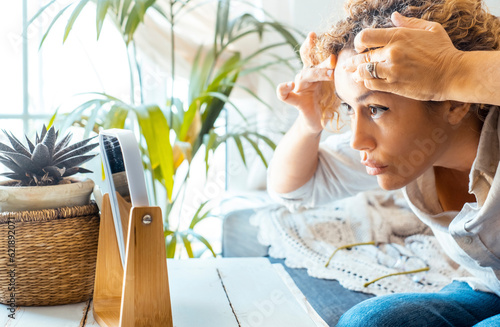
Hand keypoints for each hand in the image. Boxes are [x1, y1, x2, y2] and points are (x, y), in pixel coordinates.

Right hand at [276, 32, 335, 133]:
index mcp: (315, 71)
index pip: (310, 53)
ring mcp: (300, 88)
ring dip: (317, 72)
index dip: (310, 43)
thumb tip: (350, 64)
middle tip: (334, 59)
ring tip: (330, 74)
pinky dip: (283, 89)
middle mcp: (305, 77)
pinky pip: (284, 95)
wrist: (318, 121)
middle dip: (321, 59)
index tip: (313, 34)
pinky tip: (290, 85)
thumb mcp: (335, 86)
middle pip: (310, 63)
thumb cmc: (327, 102)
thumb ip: (339, 75)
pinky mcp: (297, 101)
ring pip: (303, 75)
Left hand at [343, 12, 462, 101]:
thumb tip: (393, 17)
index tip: (360, 46)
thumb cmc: (443, 51)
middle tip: (347, 65)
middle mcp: (392, 53)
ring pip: (364, 72)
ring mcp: (392, 70)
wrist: (453, 74)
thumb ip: (408, 23)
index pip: (365, 37)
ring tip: (354, 75)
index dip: (359, 42)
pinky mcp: (394, 85)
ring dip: (357, 74)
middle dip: (352, 62)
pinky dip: (367, 83)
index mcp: (398, 36)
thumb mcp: (430, 29)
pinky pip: (373, 84)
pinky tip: (365, 82)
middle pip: (362, 57)